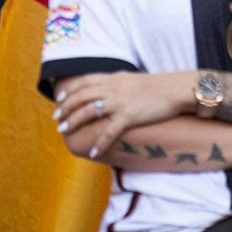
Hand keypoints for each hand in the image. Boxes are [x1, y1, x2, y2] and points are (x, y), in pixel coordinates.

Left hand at [50, 71, 191, 156]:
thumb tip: (106, 91)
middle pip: (81, 97)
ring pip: (89, 111)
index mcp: (113, 78)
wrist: (175, 89)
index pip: (84, 82)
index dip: (69, 91)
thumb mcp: (132, 80)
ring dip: (74, 122)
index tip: (59, 100)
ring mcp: (119, 102)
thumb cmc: (157, 87)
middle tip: (57, 120)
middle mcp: (112, 88)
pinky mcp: (130, 116)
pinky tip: (93, 152)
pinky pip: (110, 131)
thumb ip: (117, 84)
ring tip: (65, 132)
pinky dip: (100, 143)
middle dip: (66, 108)